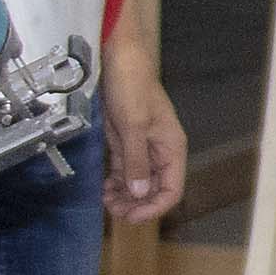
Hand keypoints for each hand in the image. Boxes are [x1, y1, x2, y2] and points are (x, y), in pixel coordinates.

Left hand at [100, 30, 185, 222]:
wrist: (117, 57)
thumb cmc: (131, 86)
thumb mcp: (133, 125)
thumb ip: (136, 161)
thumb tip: (139, 194)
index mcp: (171, 147)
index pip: (171, 189)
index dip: (154, 207)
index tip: (132, 217)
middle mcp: (160, 151)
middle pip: (154, 189)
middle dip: (136, 204)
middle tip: (113, 211)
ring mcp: (142, 146)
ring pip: (138, 183)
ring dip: (124, 196)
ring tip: (106, 202)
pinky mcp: (125, 141)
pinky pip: (124, 170)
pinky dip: (116, 182)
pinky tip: (104, 189)